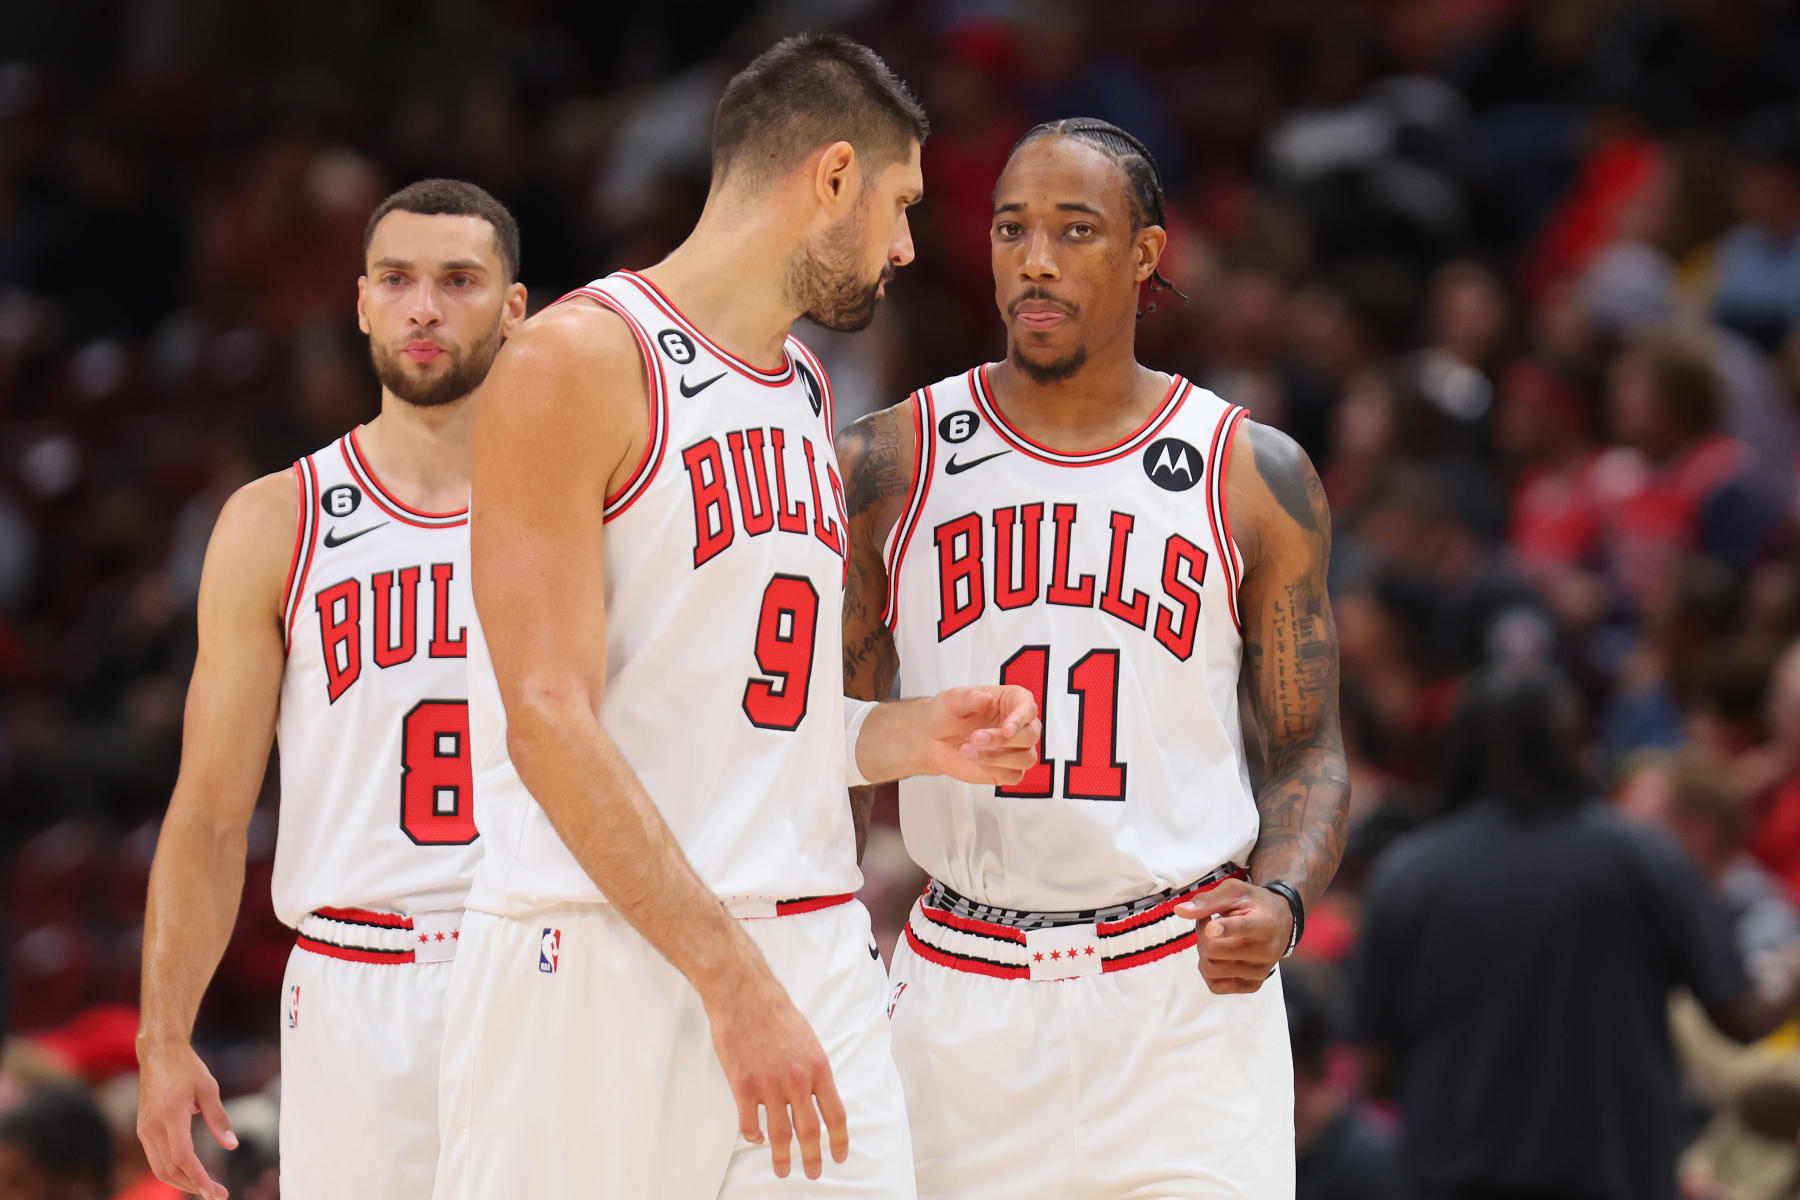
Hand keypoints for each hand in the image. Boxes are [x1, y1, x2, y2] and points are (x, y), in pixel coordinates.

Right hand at [137, 1040, 235, 1199]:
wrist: (158, 1053)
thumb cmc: (187, 1067)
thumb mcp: (209, 1087)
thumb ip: (219, 1118)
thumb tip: (231, 1145)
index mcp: (170, 1115)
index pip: (183, 1157)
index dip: (199, 1178)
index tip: (215, 1193)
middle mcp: (152, 1127)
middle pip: (169, 1169)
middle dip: (193, 1186)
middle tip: (217, 1194)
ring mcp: (144, 1129)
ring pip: (159, 1168)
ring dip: (182, 1182)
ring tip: (205, 1188)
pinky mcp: (143, 1129)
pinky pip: (155, 1159)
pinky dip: (172, 1171)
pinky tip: (189, 1174)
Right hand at [705, 970, 848, 1179]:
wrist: (745, 996)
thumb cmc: (777, 1015)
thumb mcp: (809, 1042)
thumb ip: (813, 1071)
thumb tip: (816, 1097)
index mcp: (818, 1068)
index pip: (835, 1113)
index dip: (838, 1139)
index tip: (839, 1156)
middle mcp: (797, 1081)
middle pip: (809, 1130)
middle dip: (813, 1157)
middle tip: (815, 1172)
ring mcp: (770, 1085)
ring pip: (779, 1133)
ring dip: (782, 1157)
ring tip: (782, 1170)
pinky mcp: (744, 1086)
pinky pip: (750, 1123)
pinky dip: (754, 1135)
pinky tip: (756, 1138)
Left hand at [911, 685, 1040, 785]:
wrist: (933, 739)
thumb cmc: (947, 714)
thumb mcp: (952, 700)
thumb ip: (969, 697)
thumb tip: (986, 697)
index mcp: (1012, 700)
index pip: (1028, 707)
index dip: (1021, 719)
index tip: (1007, 730)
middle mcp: (1019, 725)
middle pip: (1031, 734)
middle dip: (1004, 739)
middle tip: (975, 738)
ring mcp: (1016, 749)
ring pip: (1026, 758)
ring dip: (998, 757)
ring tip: (966, 751)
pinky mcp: (1007, 769)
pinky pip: (1013, 775)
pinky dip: (994, 770)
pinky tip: (974, 760)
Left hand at [1173, 878, 1292, 993]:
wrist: (1281, 922)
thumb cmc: (1255, 904)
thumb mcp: (1235, 891)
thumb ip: (1208, 900)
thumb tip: (1180, 911)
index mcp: (1264, 923)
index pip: (1243, 928)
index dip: (1225, 928)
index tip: (1211, 928)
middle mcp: (1266, 951)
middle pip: (1213, 950)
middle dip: (1202, 935)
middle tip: (1209, 923)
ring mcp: (1260, 971)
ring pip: (1211, 968)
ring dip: (1204, 952)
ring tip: (1215, 939)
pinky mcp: (1252, 985)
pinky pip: (1216, 985)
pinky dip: (1208, 970)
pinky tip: (1218, 956)